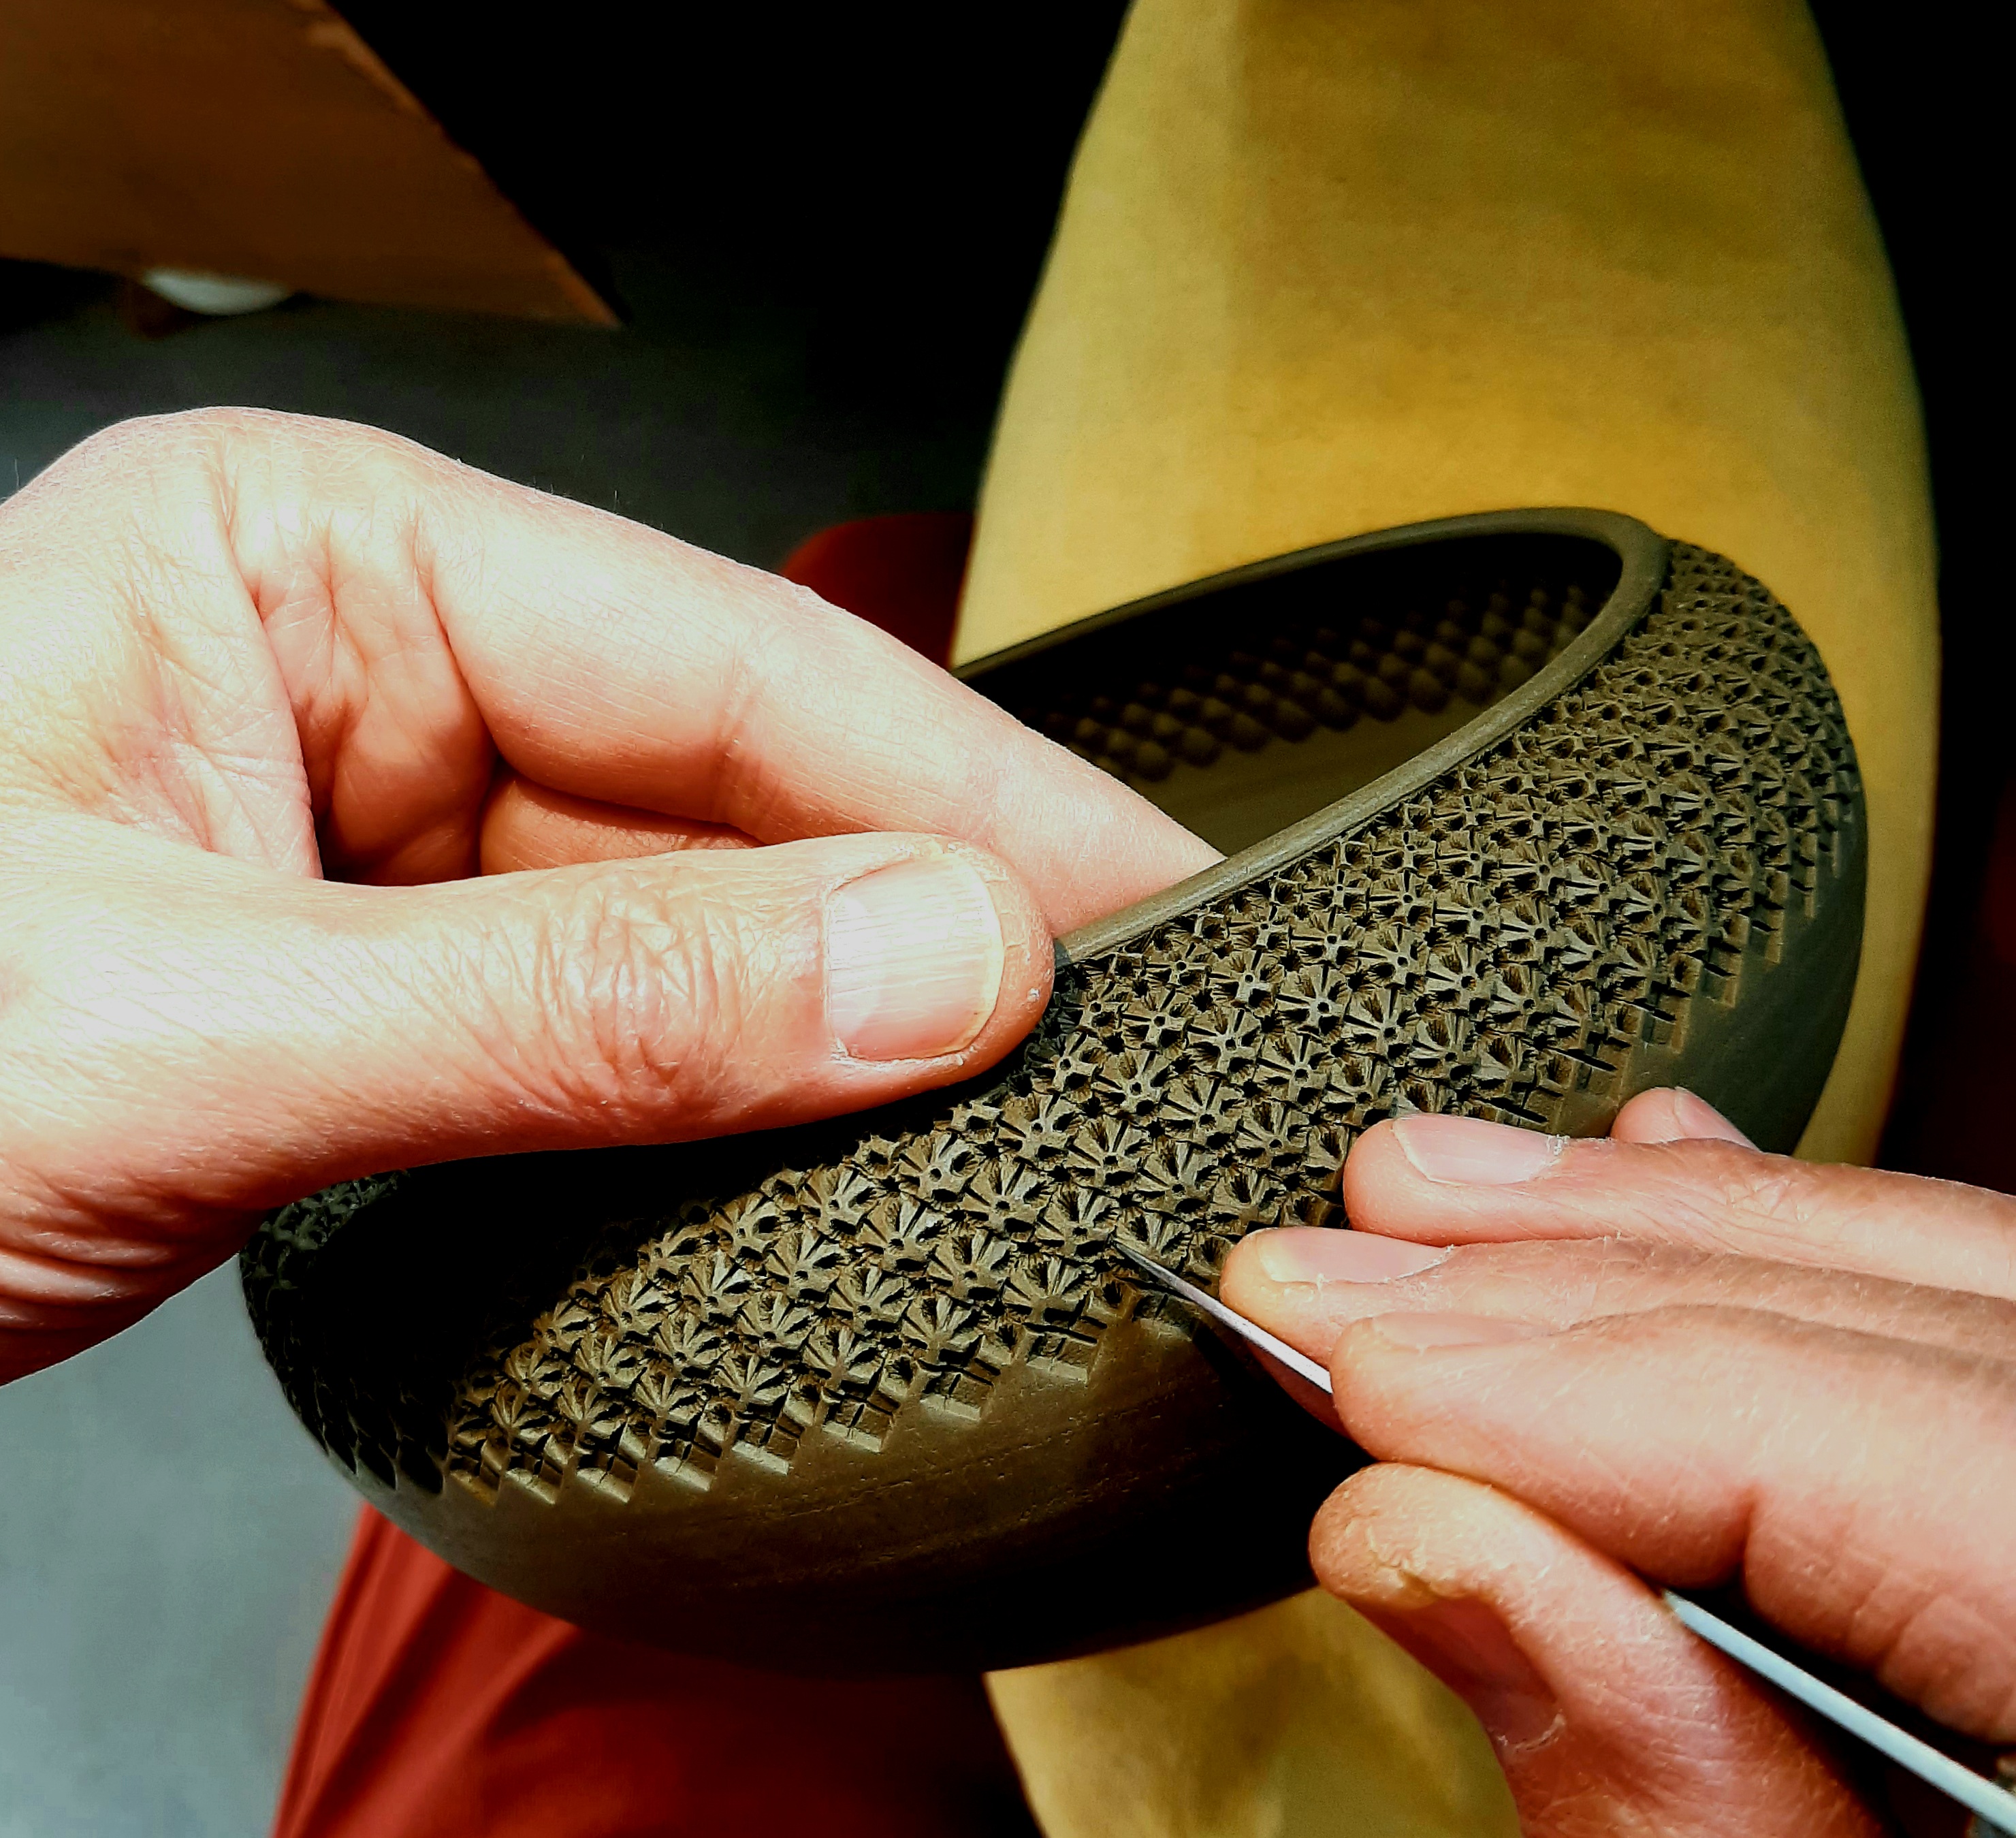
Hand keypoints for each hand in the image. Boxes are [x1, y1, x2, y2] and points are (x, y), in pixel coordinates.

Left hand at [0, 411, 1213, 1378]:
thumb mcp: (187, 1031)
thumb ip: (578, 1006)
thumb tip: (926, 967)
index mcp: (313, 559)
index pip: (724, 658)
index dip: (956, 789)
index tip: (1131, 909)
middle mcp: (375, 670)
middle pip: (735, 784)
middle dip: (921, 911)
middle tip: (1115, 1027)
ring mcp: (400, 832)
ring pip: (701, 913)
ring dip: (842, 1018)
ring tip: (1013, 1096)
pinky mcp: (408, 981)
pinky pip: (631, 1020)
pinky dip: (738, 1097)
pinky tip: (844, 1139)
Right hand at [1222, 1092, 2015, 1835]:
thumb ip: (1669, 1791)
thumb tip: (1422, 1540)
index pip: (1878, 1445)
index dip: (1583, 1385)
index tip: (1354, 1373)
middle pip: (1894, 1315)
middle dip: (1575, 1283)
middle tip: (1334, 1274)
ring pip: (1928, 1267)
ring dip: (1648, 1233)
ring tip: (1433, 1197)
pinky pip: (1964, 1307)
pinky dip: (1787, 1245)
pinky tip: (1648, 1173)